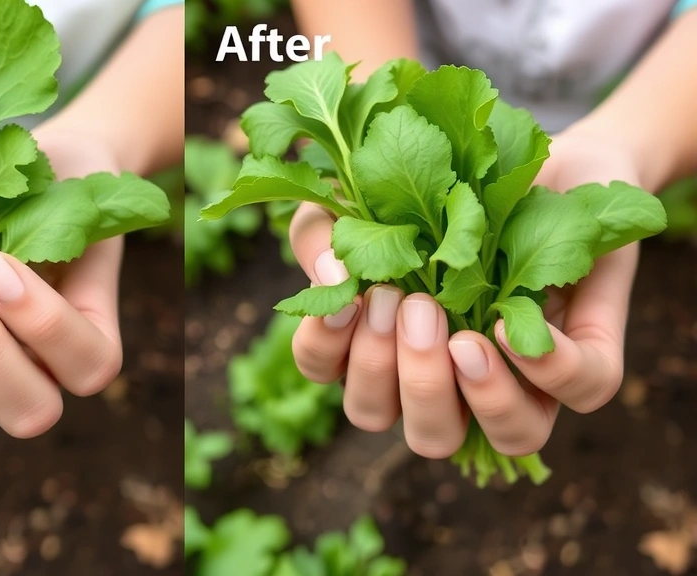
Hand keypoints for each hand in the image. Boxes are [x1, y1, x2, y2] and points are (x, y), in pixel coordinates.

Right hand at [289, 131, 638, 457]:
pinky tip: (511, 327)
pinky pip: (580, 392)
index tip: (349, 299)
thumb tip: (332, 281)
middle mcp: (458, 379)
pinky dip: (542, 369)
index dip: (330, 355)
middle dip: (400, 377)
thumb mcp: (361, 193)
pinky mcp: (590, 356)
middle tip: (413, 306)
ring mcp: (529, 377)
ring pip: (505, 439)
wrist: (552, 159)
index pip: (338, 382)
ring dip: (468, 397)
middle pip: (414, 431)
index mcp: (395, 348)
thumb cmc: (443, 181)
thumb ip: (323, 233)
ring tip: (461, 338)